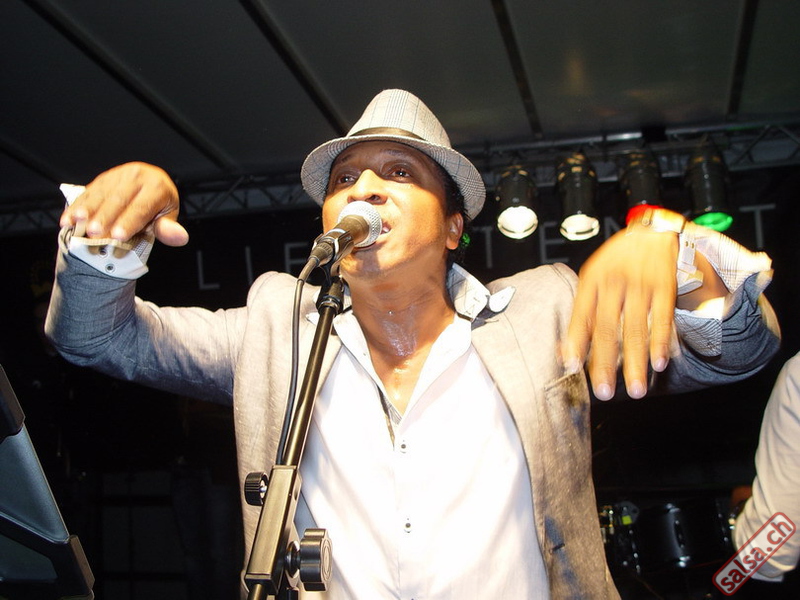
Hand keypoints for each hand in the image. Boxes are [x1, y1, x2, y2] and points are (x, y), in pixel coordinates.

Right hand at [59, 162, 188, 246]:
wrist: (149, 186)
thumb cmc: (159, 207)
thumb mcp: (167, 217)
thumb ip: (168, 229)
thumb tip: (181, 237)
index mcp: (157, 186)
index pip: (142, 206)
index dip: (130, 221)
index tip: (118, 236)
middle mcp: (137, 176)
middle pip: (119, 198)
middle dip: (105, 217)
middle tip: (95, 233)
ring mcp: (118, 174)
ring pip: (101, 193)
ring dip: (87, 209)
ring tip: (77, 224)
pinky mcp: (104, 178)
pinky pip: (89, 191)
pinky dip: (77, 206)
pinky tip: (67, 220)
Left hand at [564, 225, 678, 399]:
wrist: (652, 232)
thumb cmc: (617, 261)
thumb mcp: (593, 278)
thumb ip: (582, 312)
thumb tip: (565, 352)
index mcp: (592, 280)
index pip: (581, 316)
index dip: (576, 342)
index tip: (572, 367)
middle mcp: (615, 282)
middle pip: (608, 328)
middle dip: (606, 363)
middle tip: (604, 391)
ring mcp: (641, 284)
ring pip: (636, 328)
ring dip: (636, 362)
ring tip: (635, 389)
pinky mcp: (665, 286)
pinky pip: (663, 318)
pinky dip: (661, 342)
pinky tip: (659, 363)